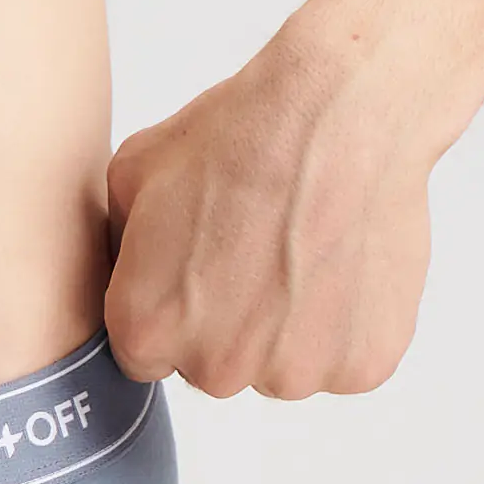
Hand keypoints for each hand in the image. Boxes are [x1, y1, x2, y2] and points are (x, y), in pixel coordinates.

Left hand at [101, 9, 438, 397]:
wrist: (341, 109)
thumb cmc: (240, 134)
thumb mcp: (132, 174)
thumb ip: (119, 248)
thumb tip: (128, 275)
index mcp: (147, 331)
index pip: (147, 351)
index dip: (172, 304)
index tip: (199, 264)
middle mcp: (217, 370)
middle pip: (215, 366)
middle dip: (227, 321)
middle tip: (256, 250)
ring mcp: (294, 373)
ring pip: (281, 365)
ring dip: (289, 327)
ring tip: (303, 251)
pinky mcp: (363, 365)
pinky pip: (343, 359)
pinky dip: (347, 324)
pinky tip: (342, 262)